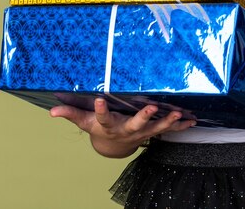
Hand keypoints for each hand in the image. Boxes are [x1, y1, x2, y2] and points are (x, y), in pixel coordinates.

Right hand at [50, 98, 195, 157]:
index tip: (99, 98)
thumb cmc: (99, 129)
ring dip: (168, 122)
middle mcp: (125, 130)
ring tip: (179, 114)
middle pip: (135, 125)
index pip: (102, 117)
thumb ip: (71, 114)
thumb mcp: (84, 122)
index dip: (100, 109)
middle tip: (152, 108)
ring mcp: (140, 133)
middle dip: (144, 117)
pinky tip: (192, 120)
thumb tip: (52, 111)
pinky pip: (168, 130)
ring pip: (156, 129)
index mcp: (107, 125)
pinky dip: (180, 126)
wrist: (113, 146)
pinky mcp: (152, 132)